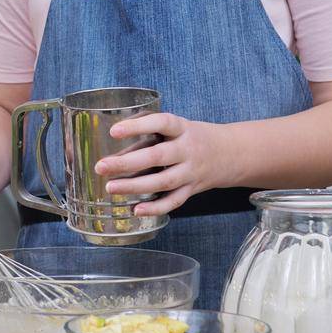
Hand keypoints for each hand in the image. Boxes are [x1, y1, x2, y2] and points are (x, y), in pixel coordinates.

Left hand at [96, 113, 233, 216]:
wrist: (230, 153)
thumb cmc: (192, 138)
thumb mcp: (175, 128)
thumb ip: (147, 137)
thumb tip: (114, 153)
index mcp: (182, 128)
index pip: (161, 123)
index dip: (138, 126)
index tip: (114, 131)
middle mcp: (188, 150)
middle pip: (158, 157)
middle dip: (128, 163)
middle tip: (101, 166)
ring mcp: (192, 172)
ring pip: (164, 182)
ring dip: (135, 186)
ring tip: (110, 187)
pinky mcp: (192, 190)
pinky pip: (174, 202)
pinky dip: (155, 208)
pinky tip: (135, 210)